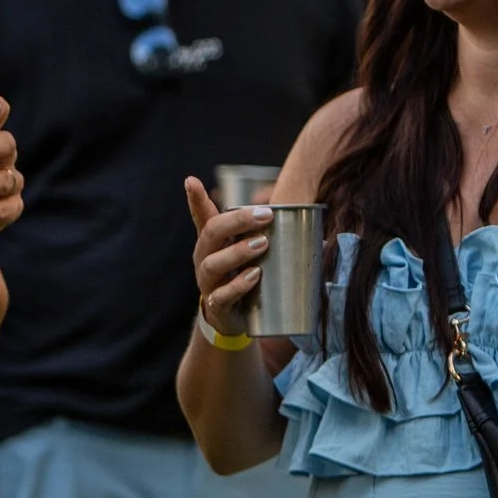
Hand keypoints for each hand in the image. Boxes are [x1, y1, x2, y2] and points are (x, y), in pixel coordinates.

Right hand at [185, 178, 269, 337]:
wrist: (231, 318)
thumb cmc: (242, 275)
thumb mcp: (247, 252)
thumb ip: (265, 233)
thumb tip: (306, 213)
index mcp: (211, 242)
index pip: (201, 216)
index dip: (195, 199)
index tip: (191, 180)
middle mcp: (204, 258)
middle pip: (211, 234)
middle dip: (237, 221)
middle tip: (265, 215)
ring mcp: (208, 283)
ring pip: (214, 264)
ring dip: (239, 252)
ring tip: (263, 244)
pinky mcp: (217, 305)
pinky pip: (223, 295)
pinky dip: (239, 285)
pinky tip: (255, 276)